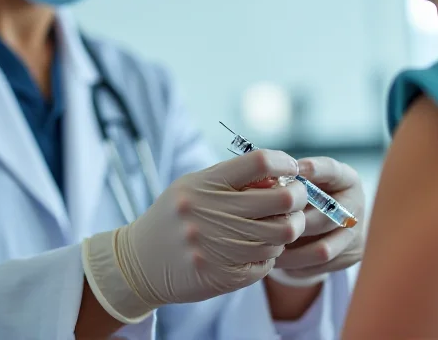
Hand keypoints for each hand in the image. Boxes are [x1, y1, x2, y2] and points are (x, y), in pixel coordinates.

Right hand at [82, 149, 308, 322]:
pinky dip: (270, 254)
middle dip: (298, 197)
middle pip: (281, 200)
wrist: (139, 262)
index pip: (259, 162)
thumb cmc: (176, 216)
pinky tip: (257, 248)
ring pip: (281, 235)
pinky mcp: (222, 276)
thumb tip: (282, 175)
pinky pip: (267, 263)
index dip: (285, 162)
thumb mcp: (196, 186)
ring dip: (287, 229)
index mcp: (205, 184)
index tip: (293, 168)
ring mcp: (217, 247)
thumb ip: (235, 179)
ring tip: (277, 225)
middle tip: (296, 198)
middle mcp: (210, 214)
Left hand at [269, 157, 365, 284]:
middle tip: (266, 223)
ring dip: (292, 250)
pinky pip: (319, 266)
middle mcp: (356, 204)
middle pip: (326, 216)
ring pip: (322, 249)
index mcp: (346, 178)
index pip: (332, 170)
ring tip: (265, 246)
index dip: (313, 170)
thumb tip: (267, 180)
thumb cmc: (307, 195)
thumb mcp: (305, 181)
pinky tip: (276, 259)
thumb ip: (292, 180)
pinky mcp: (350, 256)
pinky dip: (296, 265)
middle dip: (295, 222)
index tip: (291, 171)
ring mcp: (356, 233)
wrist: (324, 225)